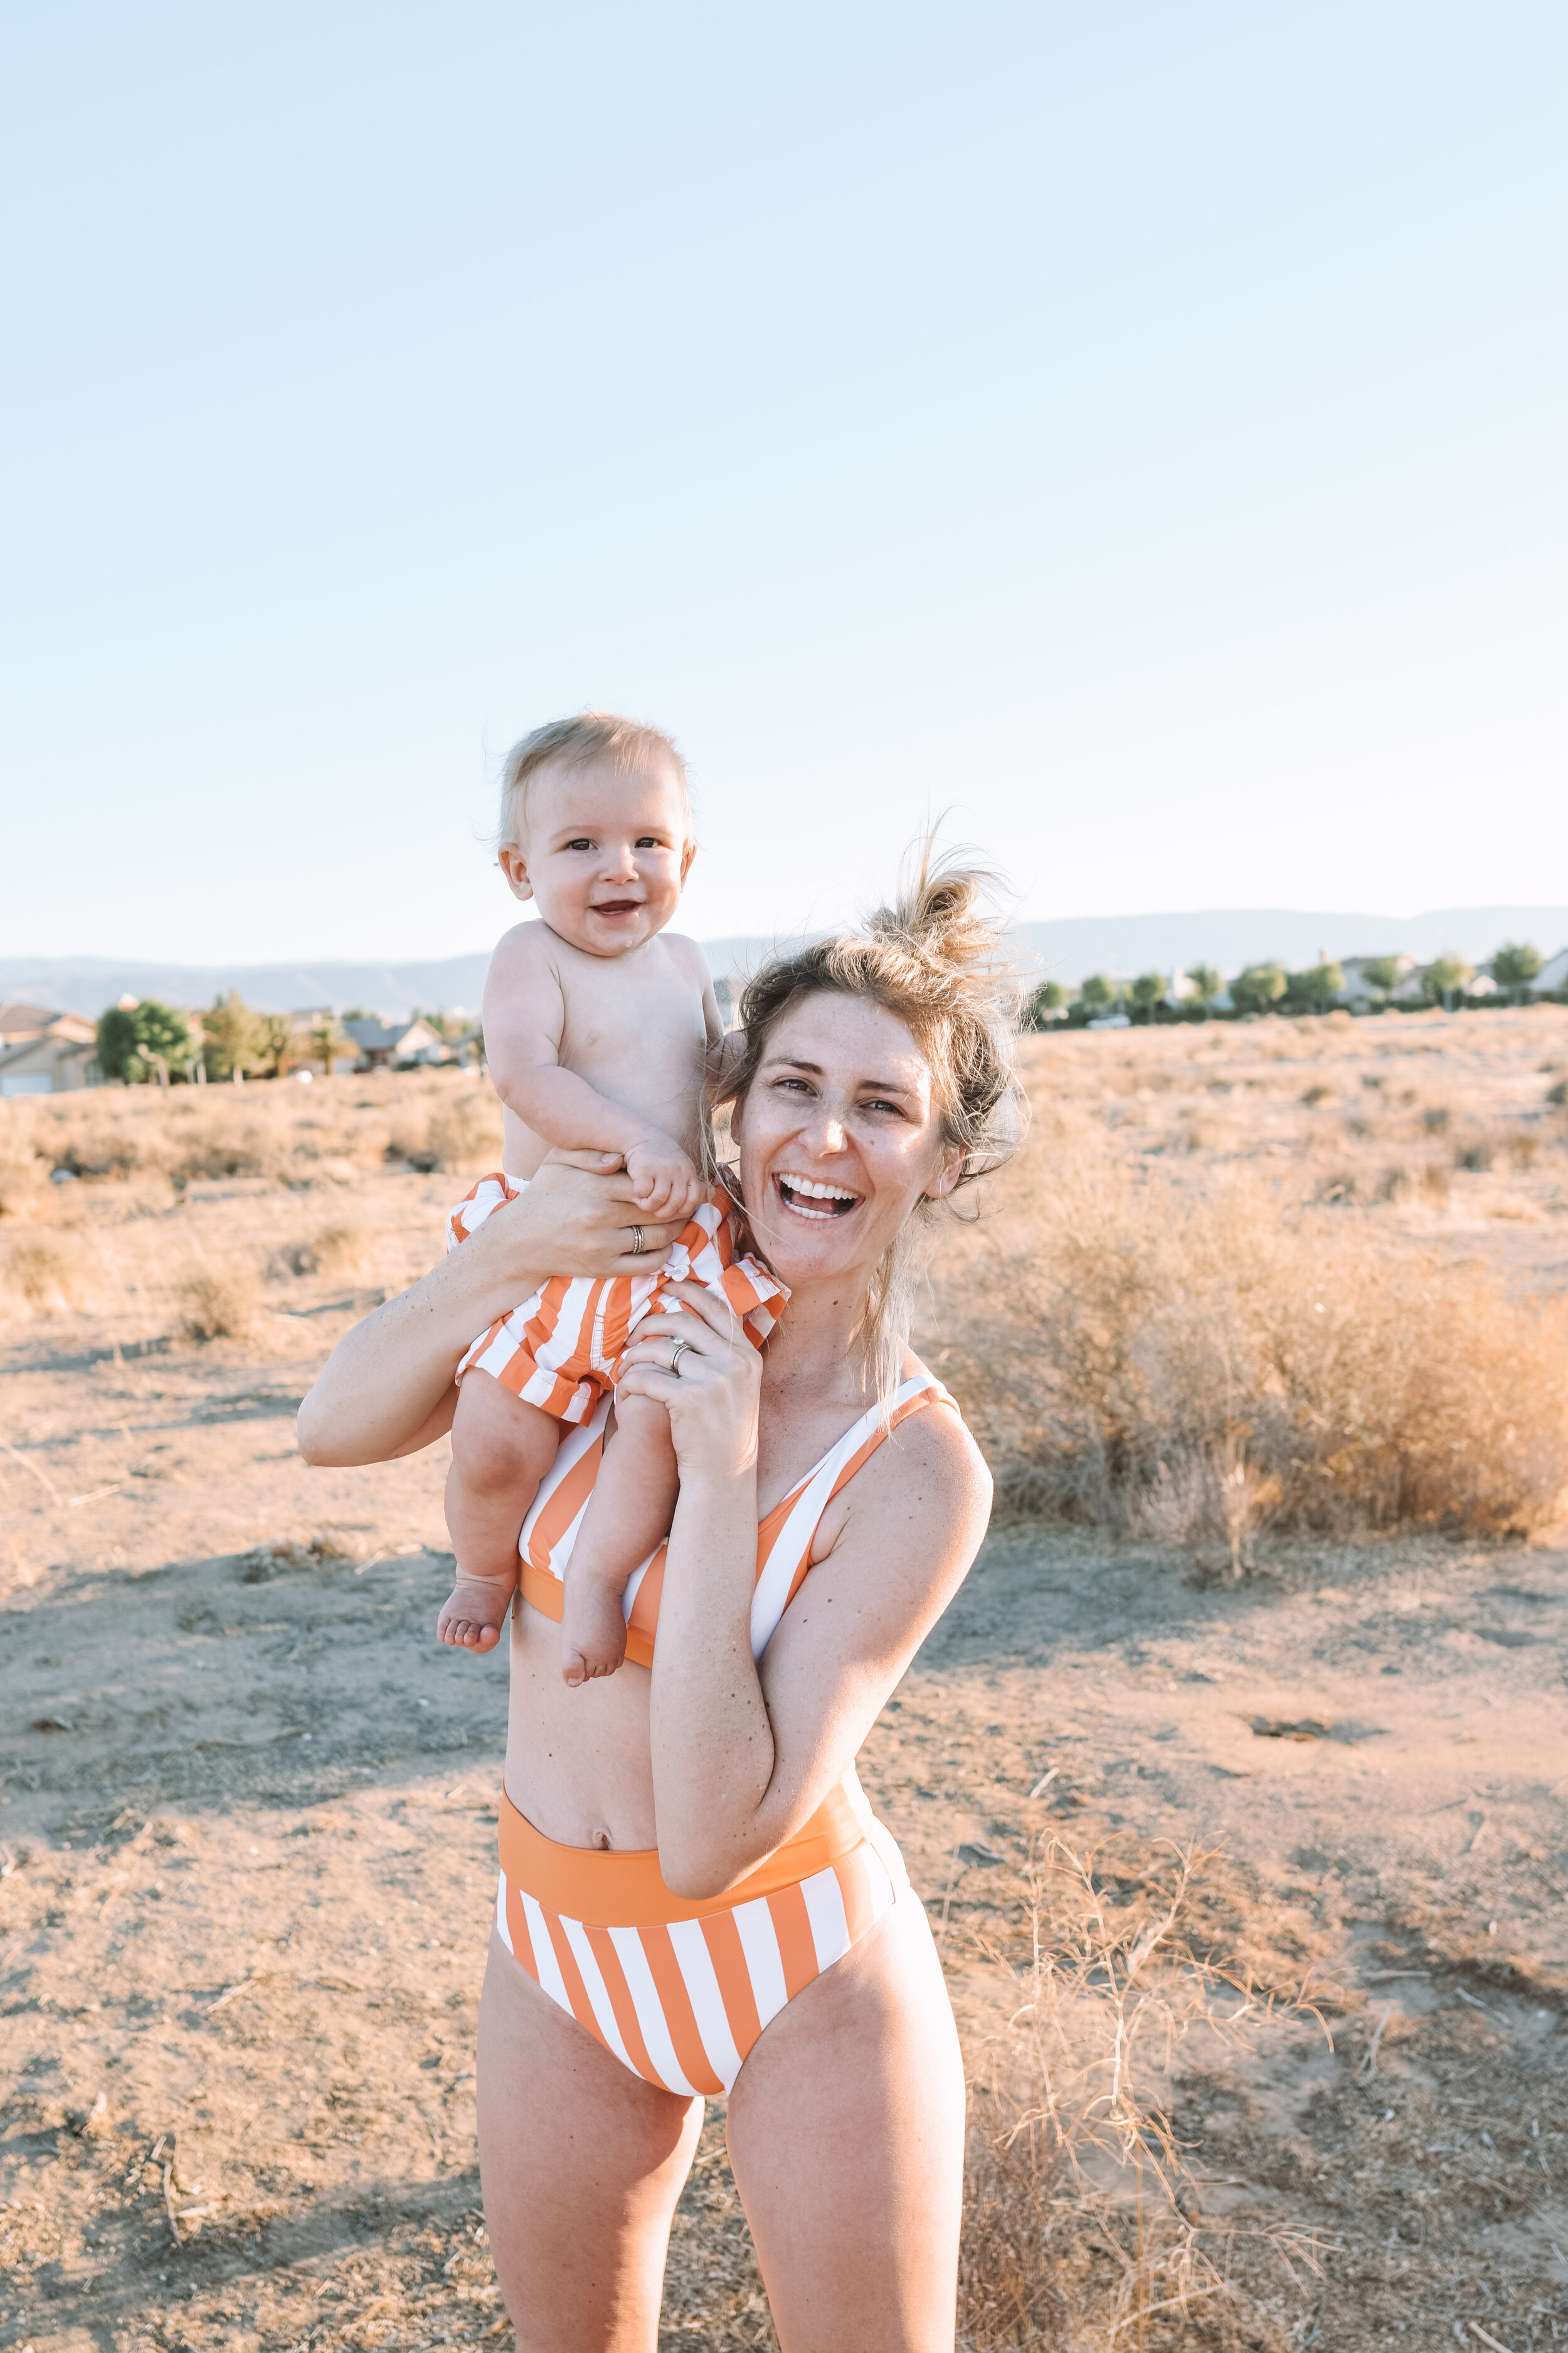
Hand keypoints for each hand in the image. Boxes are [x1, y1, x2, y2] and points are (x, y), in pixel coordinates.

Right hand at [502, 1153, 681, 1276]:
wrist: (518, 1241)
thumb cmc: (543, 1195)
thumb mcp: (558, 1161)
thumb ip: (590, 1152)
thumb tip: (622, 1157)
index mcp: (595, 1187)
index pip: (647, 1183)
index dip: (665, 1183)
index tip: (673, 1182)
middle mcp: (601, 1216)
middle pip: (658, 1210)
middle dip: (678, 1206)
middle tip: (686, 1202)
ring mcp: (603, 1245)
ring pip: (658, 1237)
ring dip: (675, 1230)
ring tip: (677, 1221)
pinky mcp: (603, 1268)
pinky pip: (647, 1263)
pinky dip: (663, 1255)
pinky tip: (663, 1245)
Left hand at [615, 1282, 760, 1485]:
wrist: (723, 1476)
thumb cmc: (723, 1433)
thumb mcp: (738, 1387)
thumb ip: (723, 1354)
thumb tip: (695, 1319)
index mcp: (748, 1355)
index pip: (717, 1307)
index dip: (689, 1290)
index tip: (667, 1285)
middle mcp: (735, 1362)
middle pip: (683, 1320)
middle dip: (650, 1323)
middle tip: (634, 1335)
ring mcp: (714, 1380)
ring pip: (660, 1348)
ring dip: (635, 1356)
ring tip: (626, 1367)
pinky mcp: (689, 1400)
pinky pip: (647, 1378)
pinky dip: (631, 1382)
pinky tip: (626, 1391)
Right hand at [623, 1135, 704, 1223]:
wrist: (643, 1137)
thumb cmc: (664, 1158)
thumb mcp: (684, 1168)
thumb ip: (696, 1184)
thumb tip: (714, 1193)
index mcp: (689, 1172)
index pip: (694, 1198)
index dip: (684, 1210)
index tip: (673, 1209)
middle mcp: (678, 1170)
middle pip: (676, 1202)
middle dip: (665, 1212)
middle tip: (655, 1210)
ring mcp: (662, 1169)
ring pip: (659, 1199)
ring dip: (649, 1206)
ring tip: (644, 1202)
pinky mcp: (644, 1169)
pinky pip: (644, 1192)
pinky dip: (639, 1196)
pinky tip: (637, 1193)